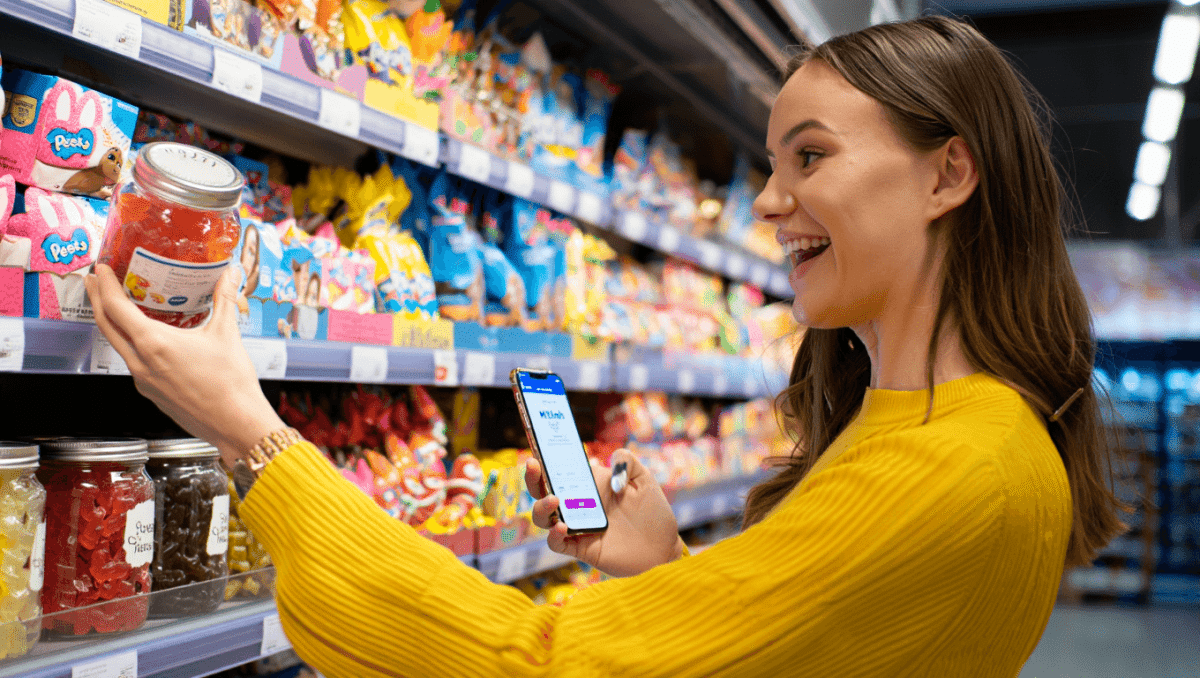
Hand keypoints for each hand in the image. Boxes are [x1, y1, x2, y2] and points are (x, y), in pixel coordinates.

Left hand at [84, 264, 284, 466]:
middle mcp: (141, 362)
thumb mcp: (227, 334)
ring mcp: (143, 380)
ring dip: (112, 322)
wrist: (234, 423)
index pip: (116, 307)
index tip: (102, 269)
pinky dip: (131, 344)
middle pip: (106, 325)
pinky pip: (132, 362)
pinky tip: (146, 340)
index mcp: (155, 343)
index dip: (106, 285)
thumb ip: (224, 299)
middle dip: (97, 299)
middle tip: (95, 280)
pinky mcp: (151, 392)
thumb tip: (230, 273)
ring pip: (117, 345)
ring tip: (117, 307)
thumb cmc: (230, 384)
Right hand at [526, 449, 683, 576]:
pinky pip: (556, 543)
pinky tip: (563, 527)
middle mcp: (578, 504)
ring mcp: (577, 526)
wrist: (664, 547)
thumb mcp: (644, 478)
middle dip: (533, 477)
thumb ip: (626, 461)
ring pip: (543, 517)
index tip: (539, 447)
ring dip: (541, 507)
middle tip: (533, 465)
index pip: (560, 469)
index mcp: (589, 484)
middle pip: (543, 490)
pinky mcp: (581, 548)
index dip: (546, 458)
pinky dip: (554, 535)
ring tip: (554, 500)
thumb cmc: (653, 512)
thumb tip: (601, 465)